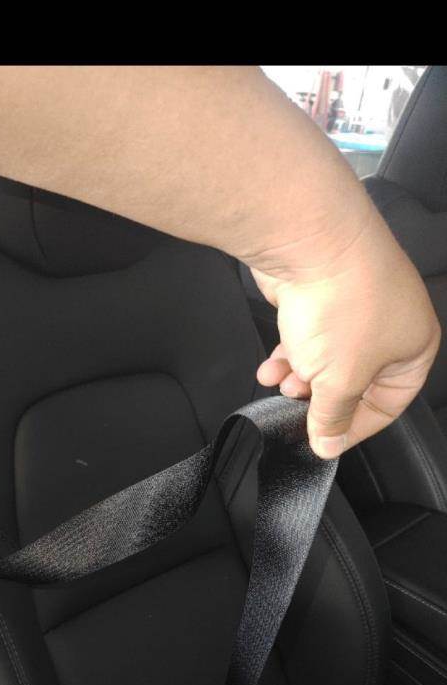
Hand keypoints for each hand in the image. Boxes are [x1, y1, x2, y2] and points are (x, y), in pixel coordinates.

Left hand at [252, 206, 439, 458]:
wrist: (309, 240)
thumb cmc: (343, 303)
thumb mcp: (340, 380)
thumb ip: (333, 418)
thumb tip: (328, 444)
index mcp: (414, 346)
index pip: (390, 403)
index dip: (355, 427)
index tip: (324, 440)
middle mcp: (390, 324)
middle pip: (355, 380)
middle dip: (321, 397)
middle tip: (298, 408)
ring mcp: (354, 303)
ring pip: (327, 357)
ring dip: (301, 376)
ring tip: (282, 382)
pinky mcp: (321, 291)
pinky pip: (307, 334)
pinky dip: (288, 352)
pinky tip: (270, 364)